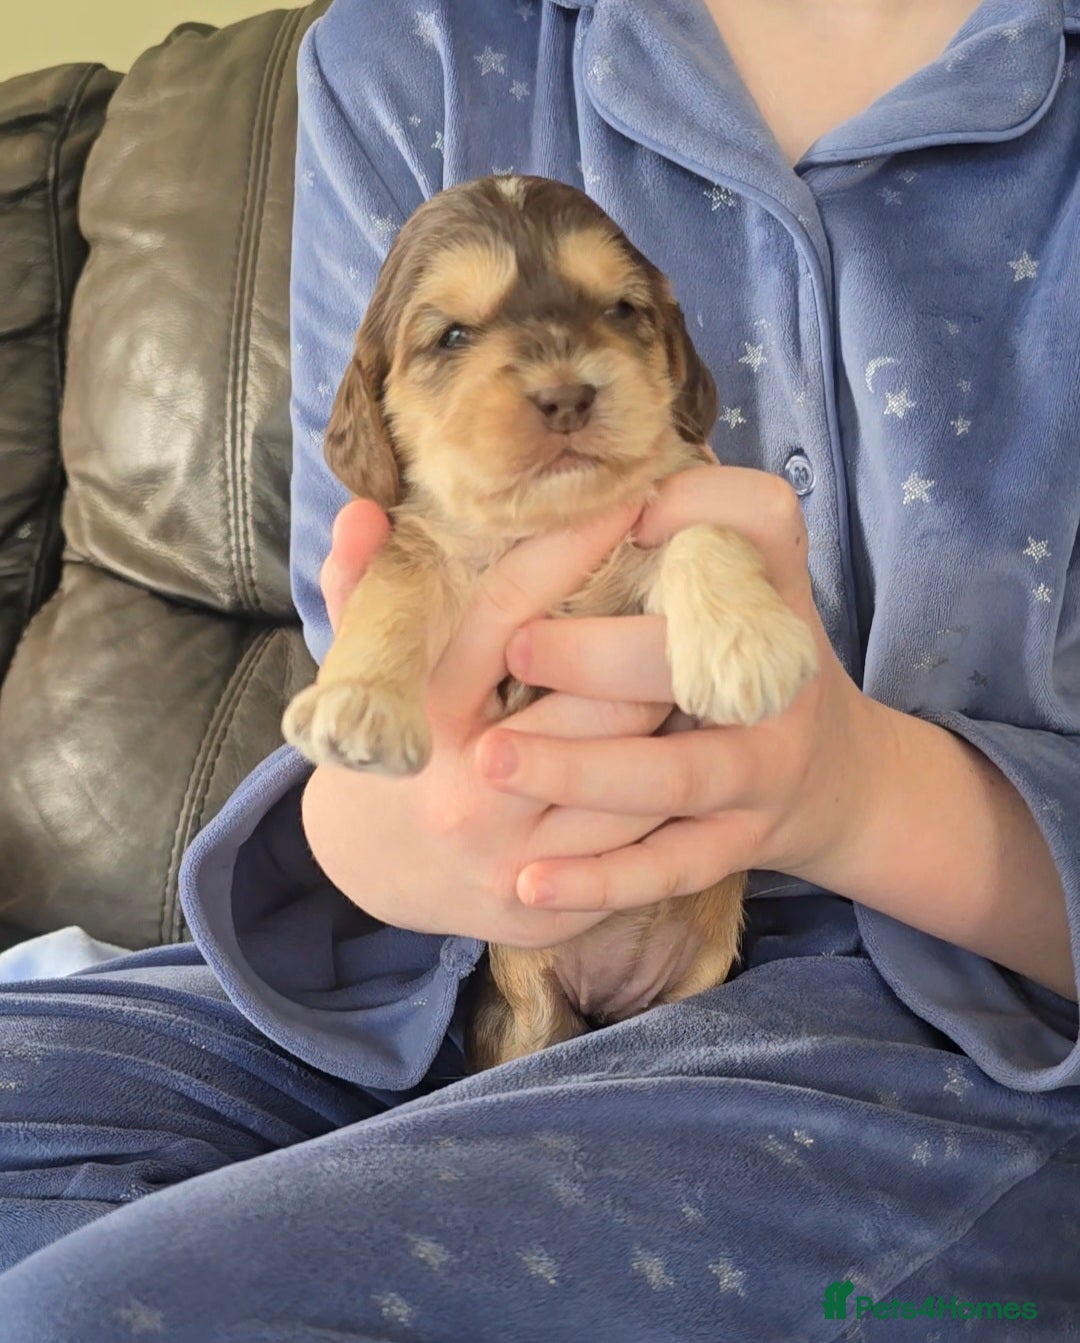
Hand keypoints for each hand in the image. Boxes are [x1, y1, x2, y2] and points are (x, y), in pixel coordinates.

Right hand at [301, 496, 677, 946]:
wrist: (373, 870)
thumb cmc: (390, 744)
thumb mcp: (364, 667)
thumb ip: (362, 590)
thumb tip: (363, 511)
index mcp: (429, 716)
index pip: (516, 613)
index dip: (577, 549)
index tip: (632, 501)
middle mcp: (472, 793)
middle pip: (607, 703)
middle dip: (655, 650)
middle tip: (699, 602)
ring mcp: (513, 860)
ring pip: (642, 783)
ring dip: (680, 726)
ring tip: (709, 676)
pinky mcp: (546, 910)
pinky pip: (639, 852)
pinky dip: (673, 800)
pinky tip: (694, 755)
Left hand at [475, 466, 885, 911]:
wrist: (836, 780)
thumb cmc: (754, 662)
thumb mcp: (749, 585)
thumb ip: (695, 527)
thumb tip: (616, 480)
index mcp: (772, 595)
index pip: (762, 523)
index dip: (701, 508)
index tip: (623, 510)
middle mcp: (776, 680)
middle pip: (690, 664)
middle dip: (599, 657)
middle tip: (514, 648)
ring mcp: (762, 772)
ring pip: (670, 777)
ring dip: (579, 769)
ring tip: (492, 763)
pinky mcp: (741, 844)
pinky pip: (668, 867)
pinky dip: (600, 880)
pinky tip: (528, 884)